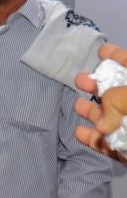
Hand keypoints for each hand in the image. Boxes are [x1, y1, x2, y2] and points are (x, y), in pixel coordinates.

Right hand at [74, 43, 126, 163]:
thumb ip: (117, 99)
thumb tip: (102, 121)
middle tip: (80, 80)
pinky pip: (112, 145)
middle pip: (122, 93)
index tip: (102, 51)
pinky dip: (95, 141)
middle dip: (100, 86)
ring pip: (115, 120)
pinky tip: (80, 133)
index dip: (120, 57)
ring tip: (76, 107)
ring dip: (94, 113)